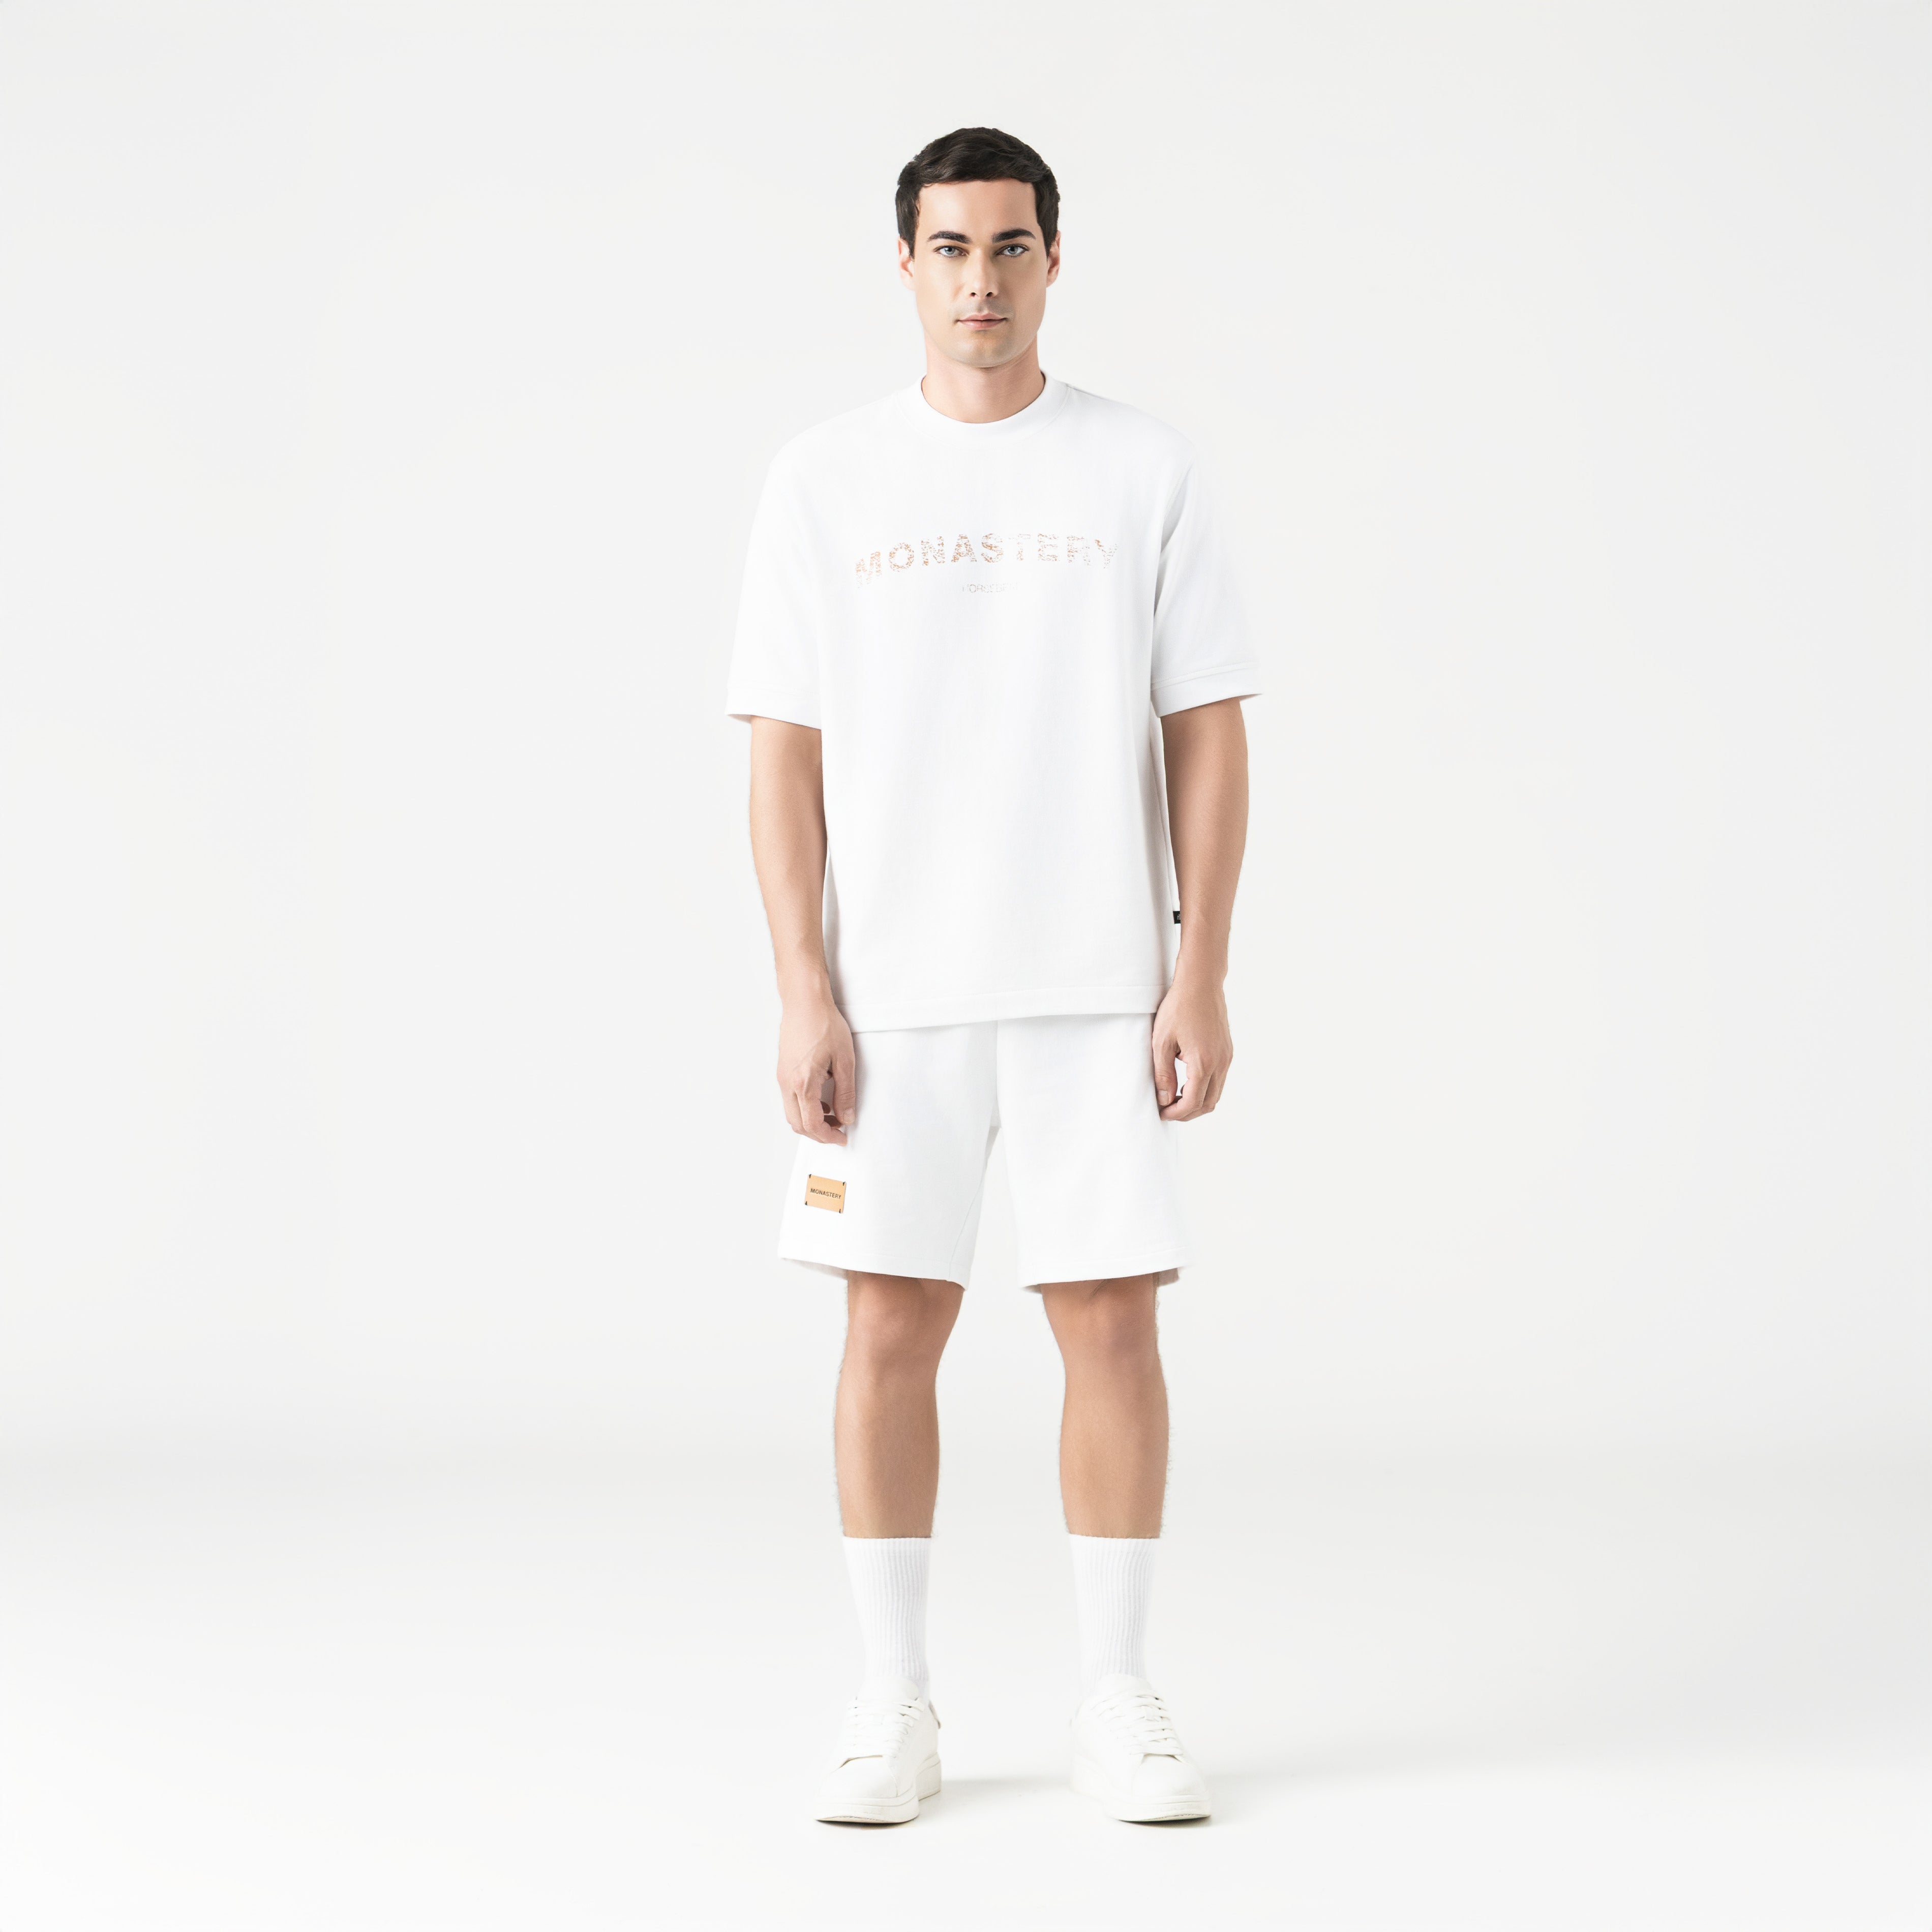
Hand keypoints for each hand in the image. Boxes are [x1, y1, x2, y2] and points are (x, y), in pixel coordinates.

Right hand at [777, 990, 855, 1143]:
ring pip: (792, 1113)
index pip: (812, 1124)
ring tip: (833, 1114)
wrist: (804, 1002)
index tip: (842, 1137)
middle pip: (798, 1124)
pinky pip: (790, 1099)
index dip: (828, 1137)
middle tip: (838, 1131)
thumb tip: (847, 1117)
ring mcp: (782, 1077)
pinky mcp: (782, 1071)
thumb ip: (846, 1092)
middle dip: (818, 1133)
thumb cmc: (824, 1024)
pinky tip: (821, 1099)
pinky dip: (804, 1107)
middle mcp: (788, 1083)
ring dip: (811, 1121)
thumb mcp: (845, 1060)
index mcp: (803, 1083)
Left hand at [1150, 972, 1231, 1120]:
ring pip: (1216, 1093)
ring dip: (1197, 1102)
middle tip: (1168, 1111)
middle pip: (1208, 1104)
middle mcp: (1220, 1063)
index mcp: (1204, 1062)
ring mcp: (1227, 1057)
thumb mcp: (1162, 1041)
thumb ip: (1163, 1074)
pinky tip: (1187, 1083)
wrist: (1201, 983)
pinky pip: (1219, 1080)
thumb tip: (1164, 1099)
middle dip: (1188, 1113)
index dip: (1176, 1113)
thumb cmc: (1179, 1008)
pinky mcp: (1228, 1051)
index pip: (1193, 1102)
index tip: (1162, 1113)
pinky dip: (1205, 1089)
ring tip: (1175, 1098)